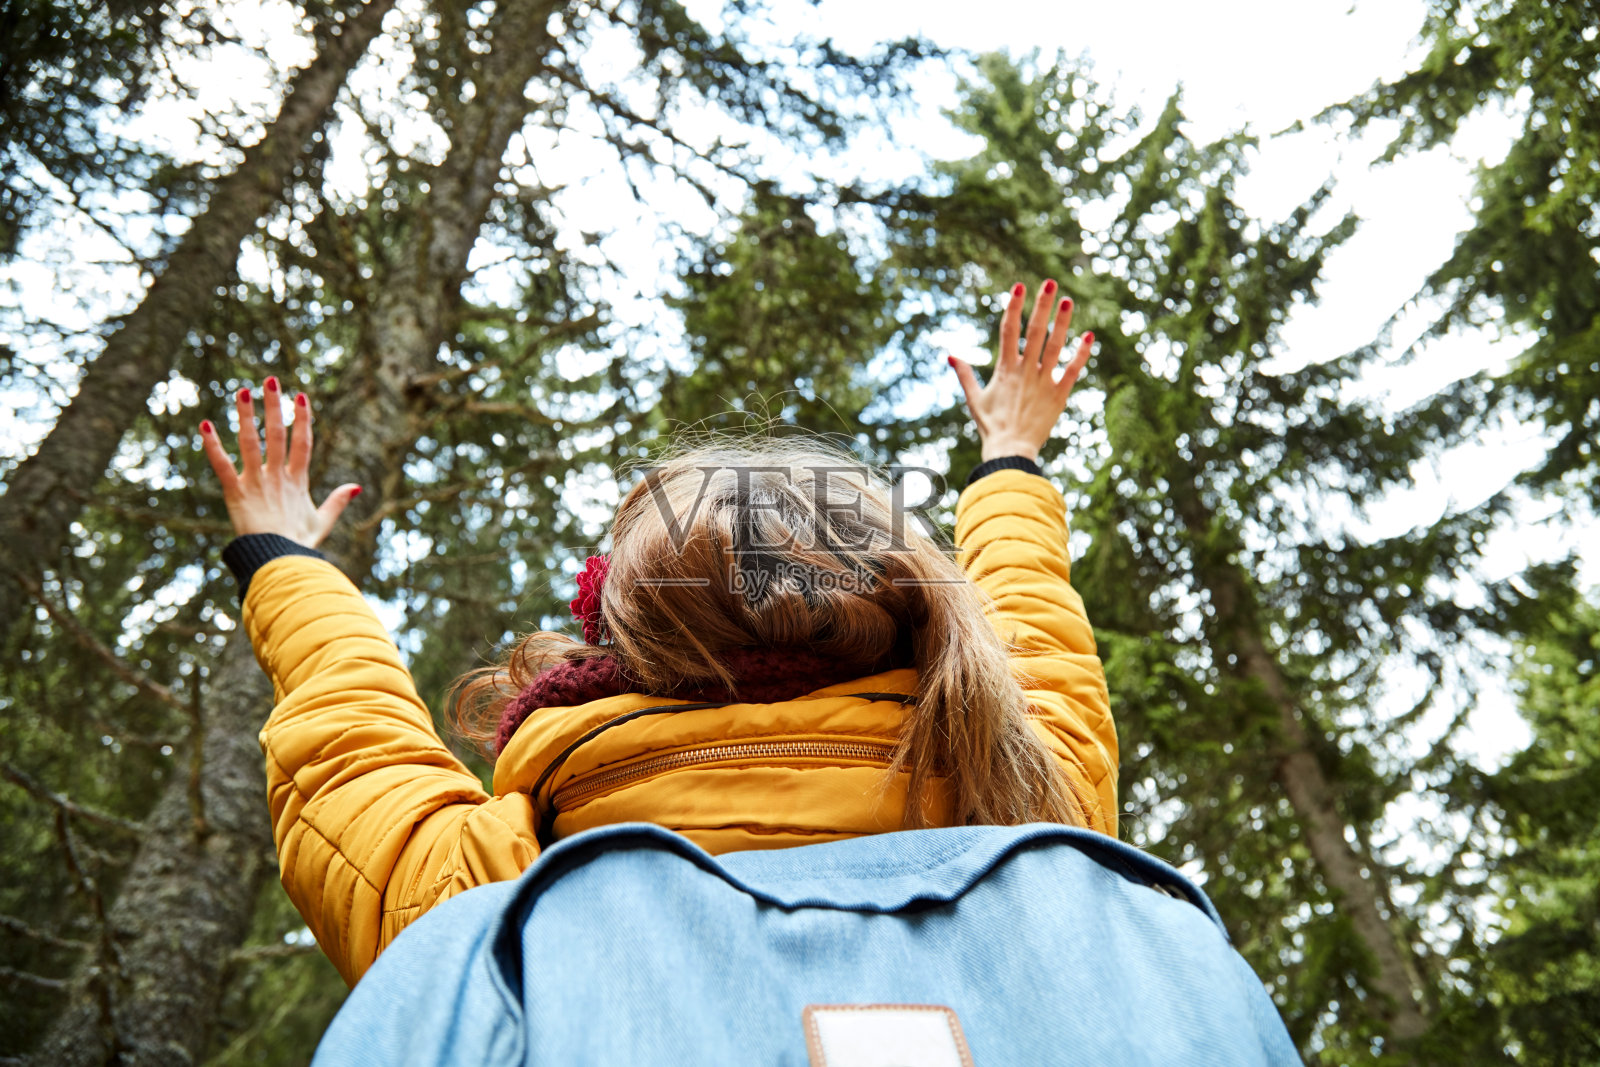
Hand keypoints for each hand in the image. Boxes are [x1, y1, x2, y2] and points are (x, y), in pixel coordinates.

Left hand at [198, 377, 360, 547]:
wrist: (278, 561)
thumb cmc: (299, 545)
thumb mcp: (321, 522)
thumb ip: (337, 502)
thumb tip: (356, 486)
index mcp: (297, 482)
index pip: (302, 443)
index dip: (303, 419)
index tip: (301, 396)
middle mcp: (277, 477)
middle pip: (277, 435)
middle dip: (275, 406)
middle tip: (270, 381)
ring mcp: (255, 483)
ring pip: (250, 443)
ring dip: (246, 416)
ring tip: (242, 391)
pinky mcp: (235, 493)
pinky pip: (221, 465)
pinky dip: (212, 446)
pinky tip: (204, 425)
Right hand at [948, 280, 1092, 461]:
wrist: (1010, 450)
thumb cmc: (991, 426)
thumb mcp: (975, 399)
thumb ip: (965, 375)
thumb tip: (951, 355)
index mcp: (1005, 369)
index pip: (1009, 331)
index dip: (1014, 307)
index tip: (1019, 287)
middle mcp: (1025, 371)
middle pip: (1034, 331)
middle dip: (1041, 305)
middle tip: (1049, 283)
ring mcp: (1044, 382)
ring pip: (1055, 347)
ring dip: (1062, 322)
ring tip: (1068, 301)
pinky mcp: (1059, 395)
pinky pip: (1072, 371)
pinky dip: (1081, 354)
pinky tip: (1089, 336)